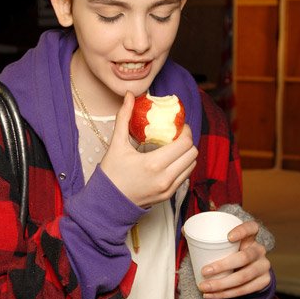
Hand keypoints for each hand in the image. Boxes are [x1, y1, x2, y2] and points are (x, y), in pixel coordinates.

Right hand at [100, 91, 197, 207]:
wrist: (107, 203)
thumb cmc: (111, 174)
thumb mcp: (116, 144)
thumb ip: (124, 117)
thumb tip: (129, 96)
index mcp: (153, 164)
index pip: (184, 144)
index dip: (185, 131)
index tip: (178, 125)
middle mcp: (165, 178)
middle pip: (192, 154)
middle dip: (187, 141)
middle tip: (177, 134)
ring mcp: (168, 189)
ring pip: (191, 166)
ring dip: (186, 154)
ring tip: (174, 147)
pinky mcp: (168, 195)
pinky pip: (185, 177)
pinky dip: (182, 166)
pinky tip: (170, 160)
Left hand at [198, 220, 271, 298]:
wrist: (250, 271)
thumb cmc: (231, 252)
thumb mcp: (223, 243)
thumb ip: (205, 235)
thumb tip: (184, 229)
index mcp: (250, 236)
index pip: (251, 228)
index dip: (242, 231)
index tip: (228, 237)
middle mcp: (259, 250)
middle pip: (245, 257)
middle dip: (223, 266)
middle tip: (205, 271)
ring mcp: (263, 267)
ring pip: (243, 277)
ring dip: (221, 285)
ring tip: (203, 287)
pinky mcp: (263, 282)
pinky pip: (244, 290)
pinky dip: (225, 294)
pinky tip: (211, 295)